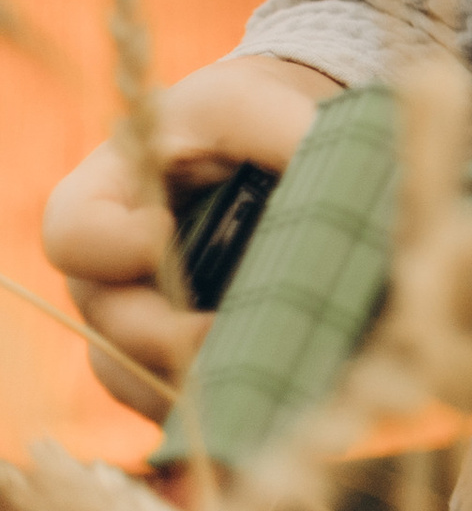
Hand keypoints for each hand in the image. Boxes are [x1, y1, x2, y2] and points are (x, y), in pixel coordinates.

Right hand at [41, 53, 336, 418]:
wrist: (265, 152)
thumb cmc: (238, 121)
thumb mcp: (250, 107)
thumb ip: (284, 130)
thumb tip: (358, 178)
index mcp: (103, 201)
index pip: (75, 236)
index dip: (111, 247)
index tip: (163, 236)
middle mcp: (109, 275)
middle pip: (111, 327)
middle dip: (164, 339)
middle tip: (220, 336)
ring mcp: (141, 328)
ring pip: (141, 382)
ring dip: (198, 388)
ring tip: (260, 382)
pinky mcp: (183, 363)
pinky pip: (185, 403)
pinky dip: (227, 404)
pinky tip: (280, 396)